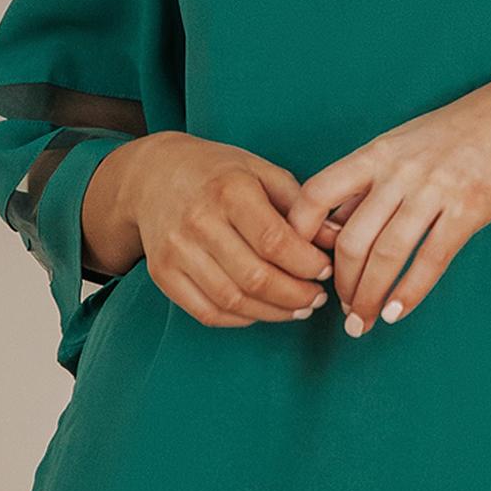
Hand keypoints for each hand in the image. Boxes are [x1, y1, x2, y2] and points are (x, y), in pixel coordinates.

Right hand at [85, 131, 341, 328]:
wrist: (152, 175)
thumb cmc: (218, 172)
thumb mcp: (261, 171)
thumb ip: (301, 205)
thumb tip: (338, 239)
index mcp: (229, 190)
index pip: (275, 241)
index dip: (307, 264)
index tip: (326, 270)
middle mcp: (198, 221)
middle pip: (256, 278)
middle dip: (296, 296)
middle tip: (317, 298)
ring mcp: (176, 251)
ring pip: (233, 301)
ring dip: (274, 313)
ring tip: (298, 308)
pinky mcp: (162, 274)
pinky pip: (207, 312)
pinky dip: (241, 319)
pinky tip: (263, 310)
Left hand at [283, 62, 490, 334]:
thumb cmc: (467, 128)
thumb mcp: (409, 141)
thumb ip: (374, 178)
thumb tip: (337, 221)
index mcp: (378, 151)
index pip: (317, 194)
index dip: (299, 235)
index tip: (301, 265)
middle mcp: (400, 169)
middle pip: (350, 238)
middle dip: (341, 285)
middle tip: (342, 311)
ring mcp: (435, 187)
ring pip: (386, 255)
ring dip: (369, 298)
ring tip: (364, 323)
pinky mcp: (471, 206)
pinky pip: (431, 259)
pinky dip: (409, 293)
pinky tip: (397, 313)